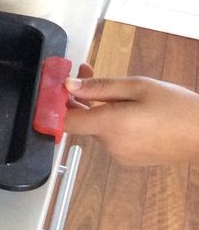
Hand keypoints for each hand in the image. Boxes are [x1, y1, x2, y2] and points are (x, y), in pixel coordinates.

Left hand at [64, 63, 198, 165]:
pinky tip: (127, 107)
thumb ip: (99, 87)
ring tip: (114, 86)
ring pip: (97, 128)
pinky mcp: (129, 159)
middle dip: (79, 97)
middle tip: (87, 70)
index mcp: (110, 126)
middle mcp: (110, 145)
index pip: (65, 122)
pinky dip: (111, 121)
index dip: (54, 105)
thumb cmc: (176, 106)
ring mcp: (119, 155)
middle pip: (82, 121)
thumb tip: (68, 85)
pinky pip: (111, 137)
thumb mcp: (138, 87)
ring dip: (97, 107)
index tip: (53, 88)